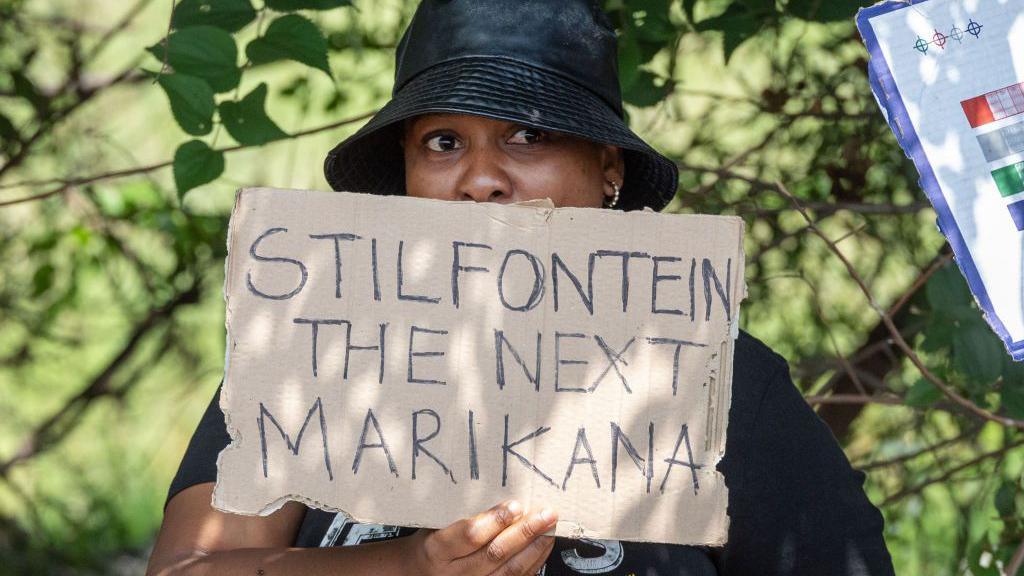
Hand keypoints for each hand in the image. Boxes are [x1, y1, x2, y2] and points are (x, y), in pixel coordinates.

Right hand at [404, 500, 556, 574]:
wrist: (418, 574)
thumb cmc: (431, 543)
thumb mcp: (435, 524)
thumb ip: (462, 513)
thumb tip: (501, 488)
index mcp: (437, 550)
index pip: (469, 536)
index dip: (495, 521)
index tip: (515, 505)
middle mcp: (456, 574)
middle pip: (495, 553)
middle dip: (524, 532)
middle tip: (545, 513)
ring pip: (509, 571)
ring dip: (534, 547)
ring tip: (549, 527)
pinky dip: (533, 561)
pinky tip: (542, 545)